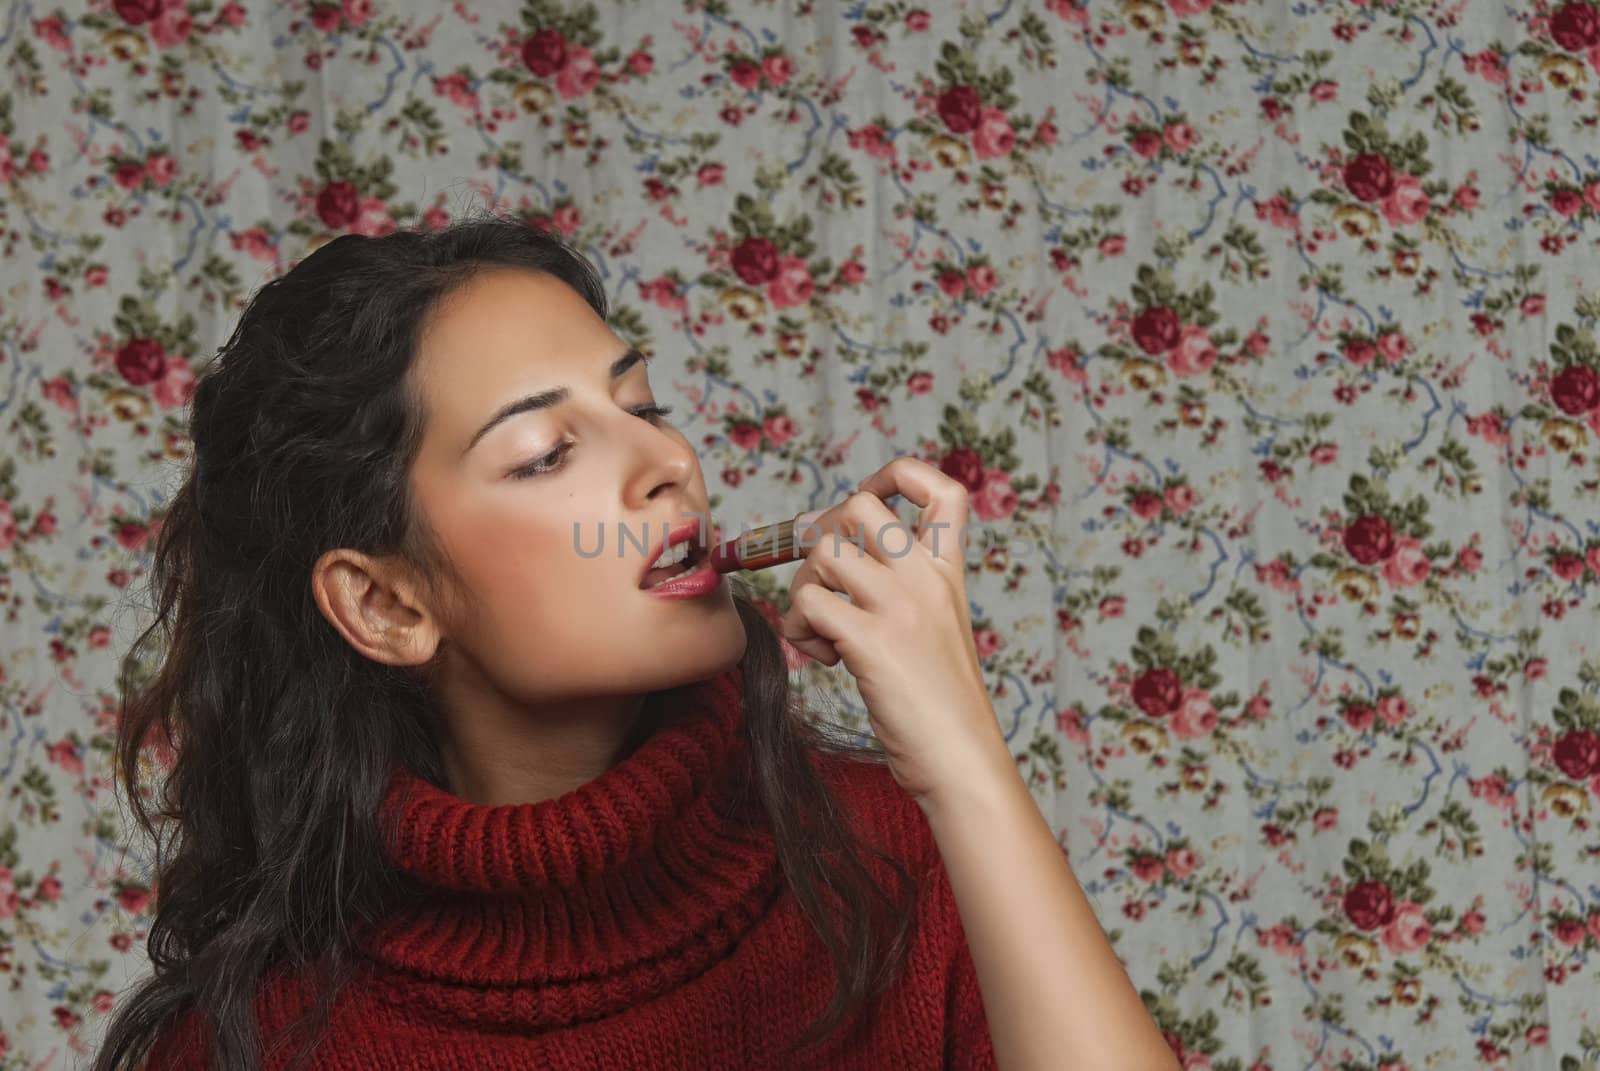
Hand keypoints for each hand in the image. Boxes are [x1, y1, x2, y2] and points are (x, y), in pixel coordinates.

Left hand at [779, 456, 1009, 805]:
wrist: (962, 762)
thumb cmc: (941, 706)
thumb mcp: (937, 628)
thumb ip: (903, 589)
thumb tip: (836, 560)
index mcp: (947, 572)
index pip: (940, 486)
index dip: (895, 476)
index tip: (869, 501)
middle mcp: (926, 578)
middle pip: (857, 506)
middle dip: (822, 538)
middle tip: (827, 586)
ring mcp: (901, 607)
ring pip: (823, 551)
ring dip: (804, 589)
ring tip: (823, 633)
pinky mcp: (873, 641)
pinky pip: (806, 603)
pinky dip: (798, 630)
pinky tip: (824, 657)